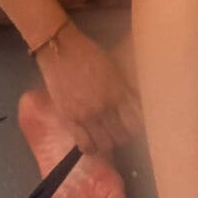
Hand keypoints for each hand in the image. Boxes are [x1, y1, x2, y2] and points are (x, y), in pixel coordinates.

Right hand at [33, 23, 137, 153]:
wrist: (60, 50)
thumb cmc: (89, 54)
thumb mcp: (113, 69)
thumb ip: (124, 89)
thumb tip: (135, 103)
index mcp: (118, 92)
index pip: (135, 122)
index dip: (137, 127)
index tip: (134, 125)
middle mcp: (105, 107)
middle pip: (122, 136)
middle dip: (124, 136)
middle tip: (120, 132)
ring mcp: (87, 115)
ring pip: (105, 144)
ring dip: (108, 143)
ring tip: (106, 137)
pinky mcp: (70, 120)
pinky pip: (85, 144)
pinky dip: (91, 148)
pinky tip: (92, 144)